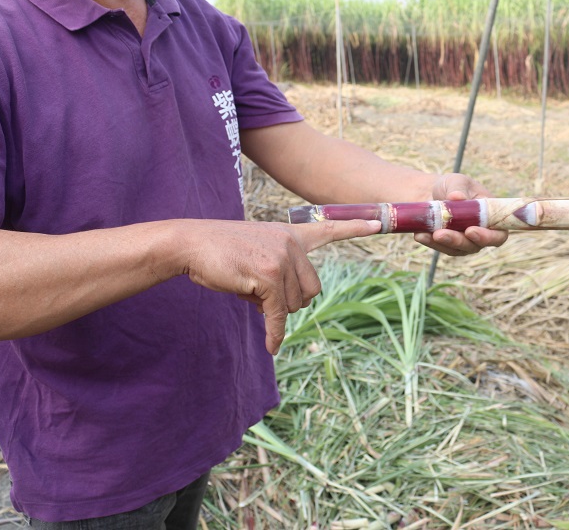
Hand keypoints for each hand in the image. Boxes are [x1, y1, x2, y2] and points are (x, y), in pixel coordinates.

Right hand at [182, 218, 380, 354]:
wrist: (190, 245)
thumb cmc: (220, 252)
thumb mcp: (256, 255)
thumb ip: (279, 270)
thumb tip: (287, 307)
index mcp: (290, 234)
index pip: (328, 228)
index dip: (354, 228)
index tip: (378, 223)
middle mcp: (290, 243)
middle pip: (311, 290)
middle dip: (289, 302)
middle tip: (260, 292)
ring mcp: (281, 259)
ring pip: (294, 304)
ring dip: (272, 308)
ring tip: (245, 286)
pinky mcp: (268, 277)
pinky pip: (279, 315)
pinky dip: (275, 333)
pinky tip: (272, 347)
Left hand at [413, 173, 507, 255]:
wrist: (432, 193)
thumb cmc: (452, 186)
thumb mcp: (457, 181)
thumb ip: (459, 188)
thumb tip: (458, 197)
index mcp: (492, 217)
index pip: (498, 235)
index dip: (488, 237)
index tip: (471, 231)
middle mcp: (481, 233)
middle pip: (475, 246)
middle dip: (457, 241)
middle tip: (441, 234)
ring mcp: (464, 241)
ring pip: (456, 249)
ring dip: (442, 243)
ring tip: (427, 233)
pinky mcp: (447, 245)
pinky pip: (440, 247)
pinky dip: (430, 242)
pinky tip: (419, 235)